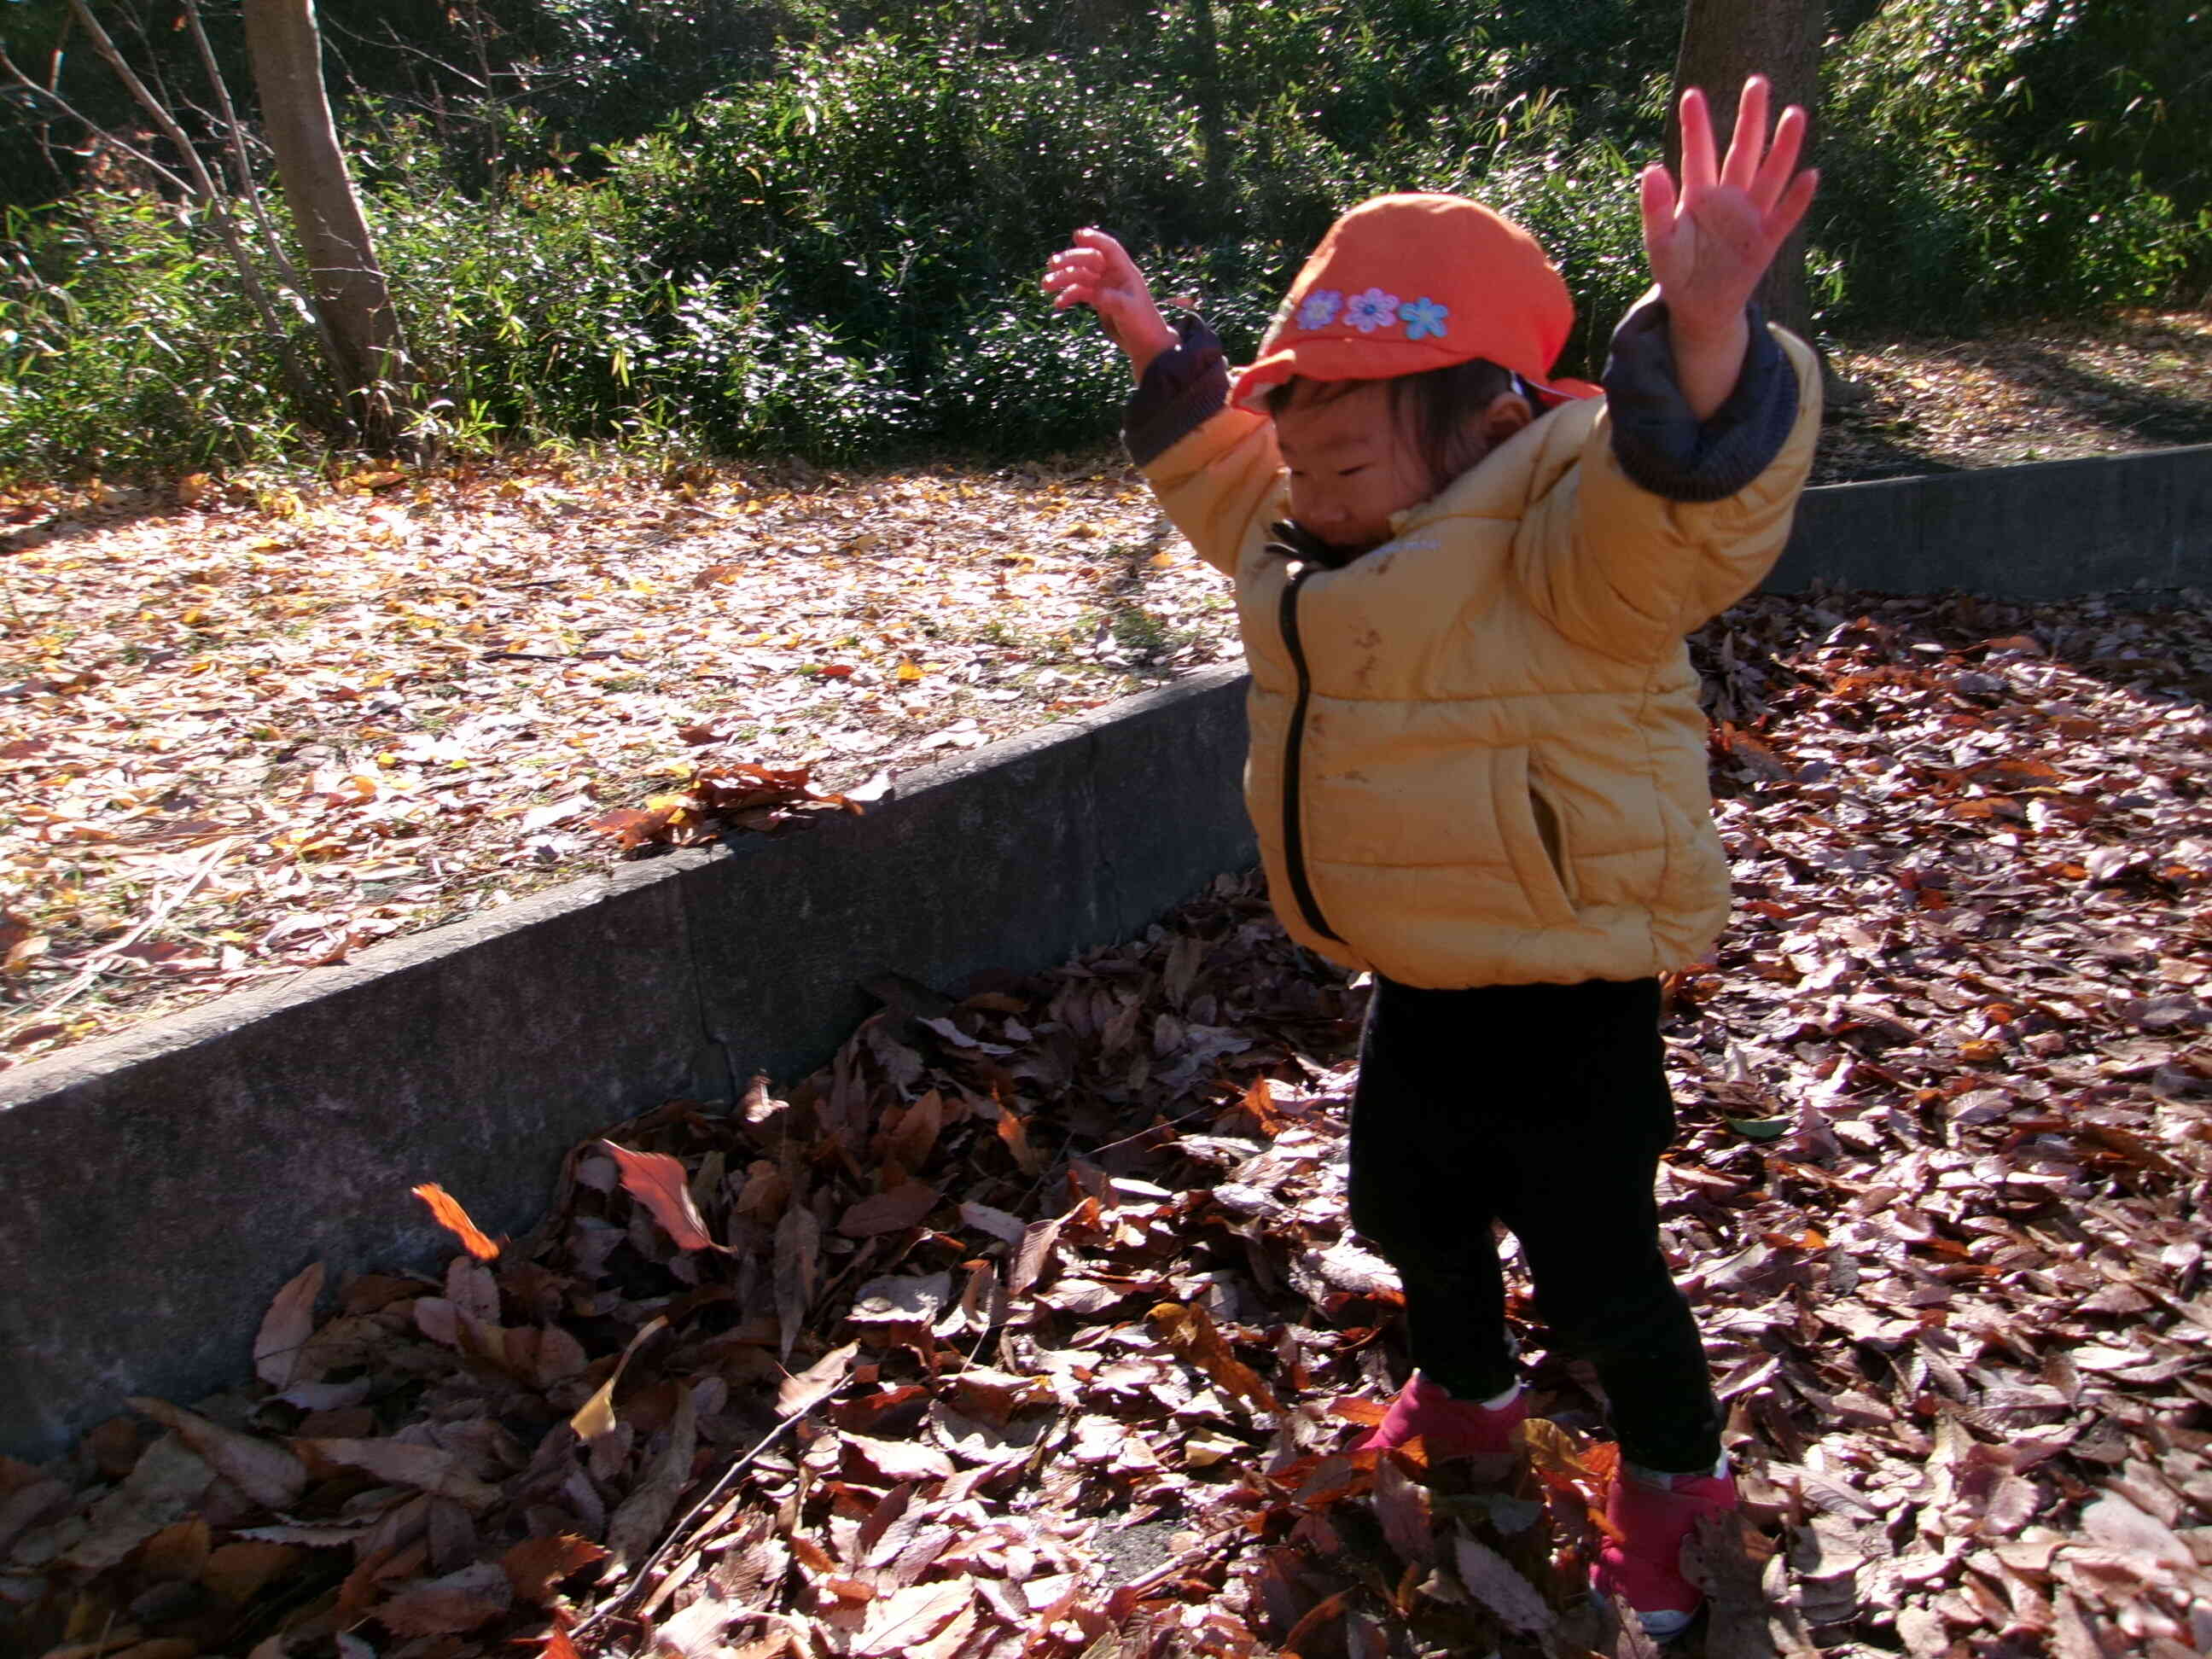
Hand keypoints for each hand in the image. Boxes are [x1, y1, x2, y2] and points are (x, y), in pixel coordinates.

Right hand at [1042, 227, 1178, 381]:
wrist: (1144, 343)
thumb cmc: (1142, 323)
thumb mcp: (1129, 311)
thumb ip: (1113, 300)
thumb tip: (1096, 294)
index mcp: (1124, 271)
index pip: (1109, 249)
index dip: (1095, 239)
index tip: (1077, 235)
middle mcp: (1113, 275)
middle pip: (1088, 260)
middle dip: (1070, 261)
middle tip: (1052, 264)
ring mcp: (1104, 287)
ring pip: (1079, 276)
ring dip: (1063, 278)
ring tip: (1046, 284)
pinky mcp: (1098, 299)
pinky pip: (1079, 292)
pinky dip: (1068, 296)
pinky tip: (1058, 304)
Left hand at [1640, 76, 1818, 344]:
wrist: (1698, 307)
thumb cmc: (1677, 270)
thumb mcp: (1660, 242)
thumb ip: (1656, 209)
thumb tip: (1651, 169)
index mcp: (1699, 194)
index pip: (1698, 153)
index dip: (1696, 126)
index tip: (1692, 94)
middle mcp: (1728, 197)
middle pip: (1743, 151)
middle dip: (1751, 118)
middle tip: (1758, 82)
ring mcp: (1750, 216)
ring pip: (1770, 175)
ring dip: (1783, 147)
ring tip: (1794, 114)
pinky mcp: (1766, 240)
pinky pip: (1784, 216)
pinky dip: (1796, 199)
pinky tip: (1809, 176)